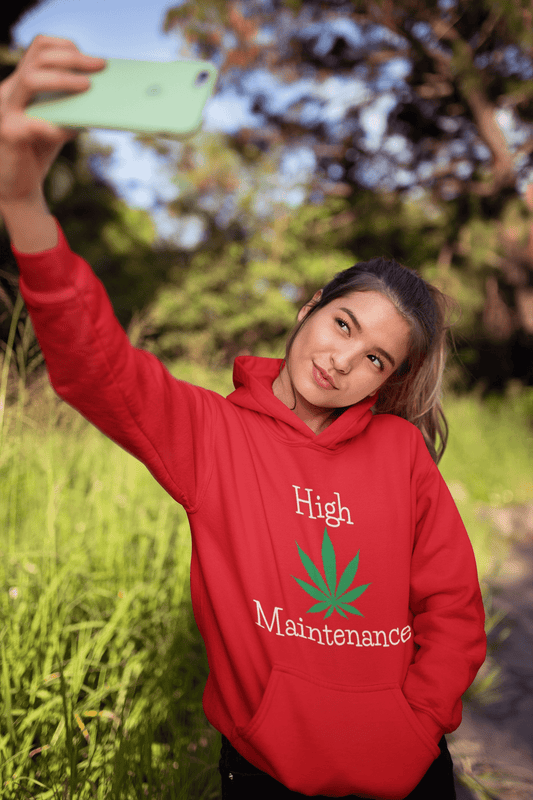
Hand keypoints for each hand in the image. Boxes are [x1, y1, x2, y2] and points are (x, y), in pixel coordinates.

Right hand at [0, 35, 105, 207]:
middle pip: (38, 57)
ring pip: (30, 80)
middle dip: (73, 58)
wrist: (18, 188)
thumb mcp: (59, 123)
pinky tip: (75, 131)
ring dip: (63, 80)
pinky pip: (34, 123)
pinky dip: (58, 126)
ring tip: (88, 87)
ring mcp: (5, 111)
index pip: (38, 48)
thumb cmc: (38, 151)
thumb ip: (72, 107)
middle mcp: (9, 91)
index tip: (92, 60)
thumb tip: (103, 94)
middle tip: (101, 66)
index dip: (66, 46)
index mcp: (20, 84)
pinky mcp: (8, 133)